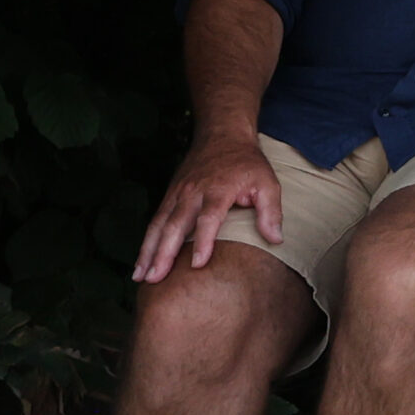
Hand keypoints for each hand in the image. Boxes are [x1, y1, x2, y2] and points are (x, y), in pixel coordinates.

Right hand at [135, 133, 280, 282]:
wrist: (222, 135)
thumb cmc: (247, 163)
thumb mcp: (268, 182)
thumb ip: (271, 211)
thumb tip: (275, 239)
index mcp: (218, 190)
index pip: (208, 218)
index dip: (203, 241)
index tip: (198, 264)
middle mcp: (192, 193)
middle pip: (175, 225)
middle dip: (164, 253)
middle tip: (156, 279)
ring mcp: (177, 194)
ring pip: (159, 225)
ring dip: (148, 252)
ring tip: (140, 277)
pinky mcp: (169, 196)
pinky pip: (155, 221)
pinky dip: (146, 242)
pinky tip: (141, 262)